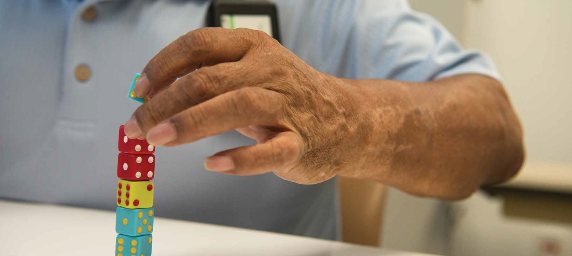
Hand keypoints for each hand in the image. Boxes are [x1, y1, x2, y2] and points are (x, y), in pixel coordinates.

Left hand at [124, 28, 367, 183]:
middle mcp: (270, 70)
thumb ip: (209, 80)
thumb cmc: (288, 95)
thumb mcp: (251, 72)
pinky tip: (215, 164)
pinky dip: (240, 159)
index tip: (140, 90)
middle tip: (137, 126)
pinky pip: (270, 151)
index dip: (162, 66)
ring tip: (160, 139)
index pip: (198, 44)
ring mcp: (288, 105)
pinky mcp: (301, 141)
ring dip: (192, 123)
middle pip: (208, 79)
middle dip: (165, 103)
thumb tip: (153, 97)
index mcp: (253, 46)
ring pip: (238, 106)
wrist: (348, 119)